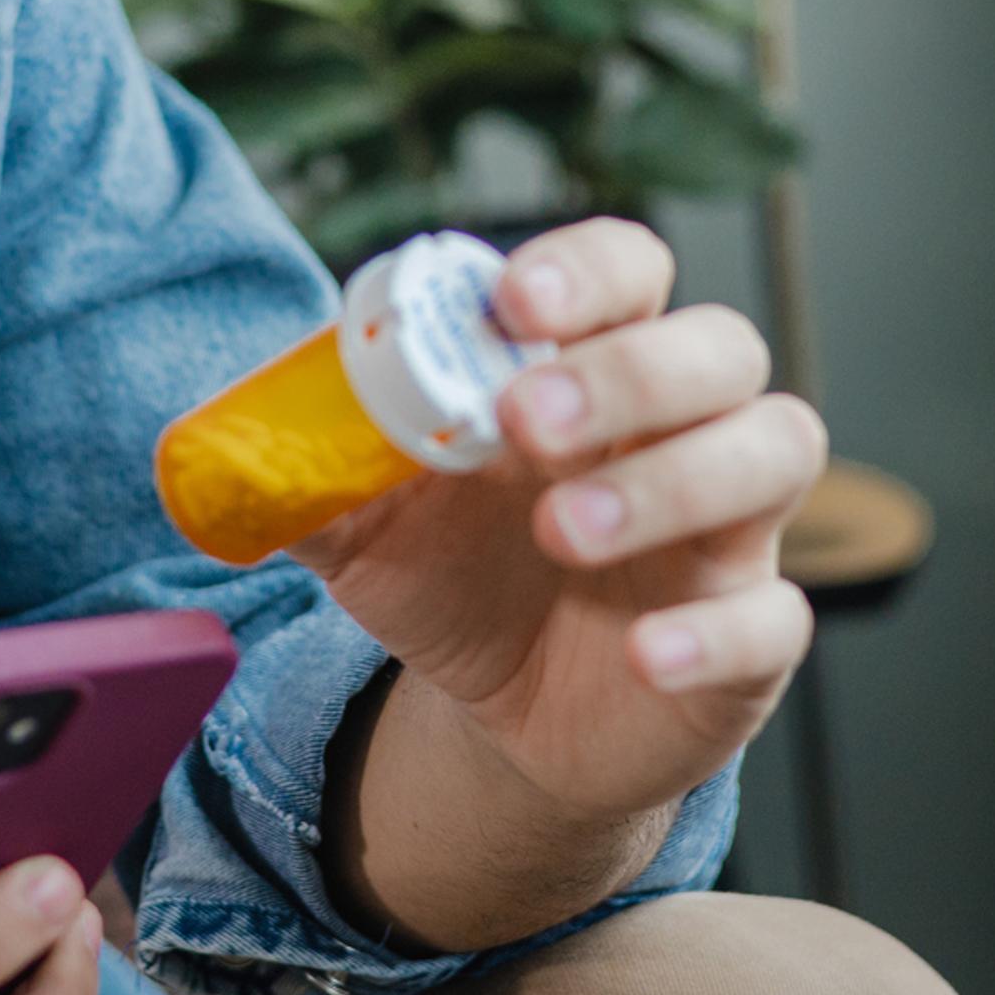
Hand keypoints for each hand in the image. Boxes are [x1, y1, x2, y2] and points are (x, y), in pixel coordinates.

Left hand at [304, 218, 824, 836]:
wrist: (506, 724)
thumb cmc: (458, 581)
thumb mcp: (367, 529)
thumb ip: (311, 476)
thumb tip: (217, 451)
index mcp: (590, 368)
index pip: (630, 270)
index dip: (585, 271)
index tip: (511, 302)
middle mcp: (681, 428)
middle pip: (719, 346)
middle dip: (630, 371)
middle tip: (526, 420)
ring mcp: (727, 530)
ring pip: (774, 451)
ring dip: (674, 480)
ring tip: (564, 527)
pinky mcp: (749, 640)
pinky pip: (777, 619)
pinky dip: (713, 633)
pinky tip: (642, 654)